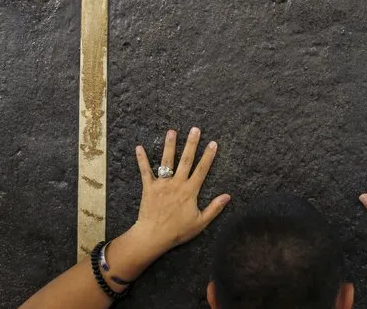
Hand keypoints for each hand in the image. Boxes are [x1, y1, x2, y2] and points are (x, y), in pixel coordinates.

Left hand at [127, 127, 230, 258]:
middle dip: (191, 144)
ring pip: (167, 161)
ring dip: (170, 145)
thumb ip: (214, 208)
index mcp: (190, 191)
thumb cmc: (178, 231)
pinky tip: (139, 147)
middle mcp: (177, 183)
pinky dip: (142, 159)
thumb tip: (227, 196)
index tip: (213, 143)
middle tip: (195, 129)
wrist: (154, 236)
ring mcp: (162, 184)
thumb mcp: (200, 222)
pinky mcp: (149, 187)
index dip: (208, 156)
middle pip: (186, 160)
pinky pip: (145, 171)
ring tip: (172, 131)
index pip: (202, 170)